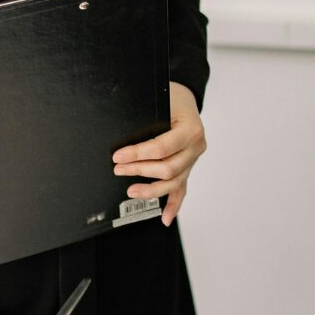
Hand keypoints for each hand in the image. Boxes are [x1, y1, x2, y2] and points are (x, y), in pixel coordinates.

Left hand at [111, 81, 206, 225]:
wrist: (186, 97)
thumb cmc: (171, 96)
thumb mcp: (161, 101)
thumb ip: (148, 121)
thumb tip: (122, 140)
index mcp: (191, 129)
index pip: (162, 148)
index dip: (138, 154)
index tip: (118, 156)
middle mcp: (196, 147)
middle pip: (168, 168)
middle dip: (140, 170)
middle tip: (118, 168)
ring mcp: (193, 159)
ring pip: (174, 183)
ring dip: (151, 190)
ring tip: (131, 191)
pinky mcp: (188, 167)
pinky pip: (182, 189)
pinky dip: (174, 205)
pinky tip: (165, 218)